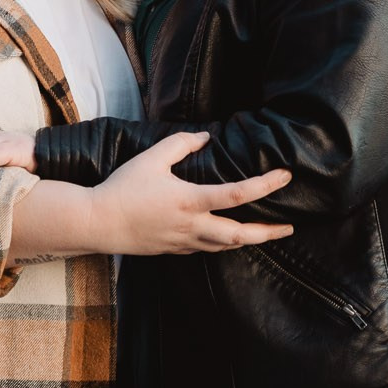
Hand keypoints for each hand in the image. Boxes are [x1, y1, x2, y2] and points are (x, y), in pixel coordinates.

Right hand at [91, 131, 292, 254]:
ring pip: (226, 246)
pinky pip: (208, 248)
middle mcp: (192, 226)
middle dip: (269, 233)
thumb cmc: (123, 188)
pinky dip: (224, 242)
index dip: (265, 185)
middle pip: (241, 235)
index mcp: (189, 200)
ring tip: (268, 233)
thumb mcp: (151, 158)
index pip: (237, 195)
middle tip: (289, 227)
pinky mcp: (176, 250)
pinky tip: (230, 236)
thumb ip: (182, 143)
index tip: (284, 176)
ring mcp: (185, 242)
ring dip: (250, 240)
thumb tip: (206, 137)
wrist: (99, 223)